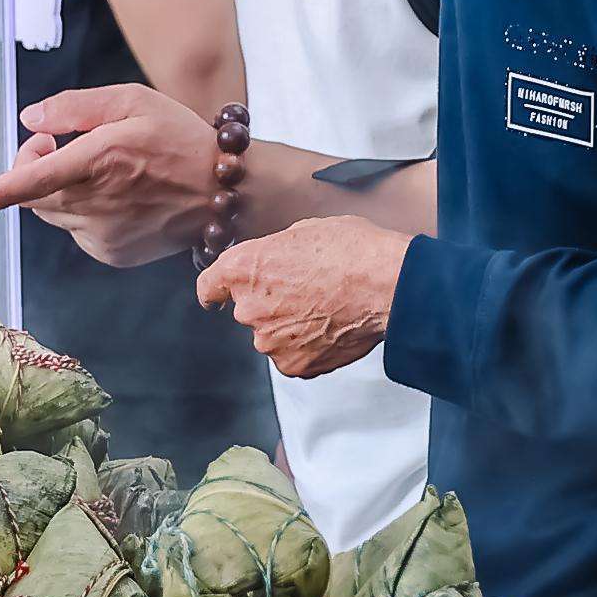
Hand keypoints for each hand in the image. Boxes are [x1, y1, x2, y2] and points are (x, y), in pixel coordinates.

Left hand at [0, 84, 215, 265]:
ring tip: (94, 168)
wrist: (221, 193)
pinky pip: (76, 231)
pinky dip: (81, 213)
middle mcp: (98, 203)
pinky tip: (115, 197)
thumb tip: (30, 120)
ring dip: (57, 190)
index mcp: (100, 161)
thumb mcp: (133, 100)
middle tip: (55, 143)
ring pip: (53, 213)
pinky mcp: (111, 253)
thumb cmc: (178, 139)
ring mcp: (104, 234)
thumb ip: (76, 107)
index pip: (36, 180)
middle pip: (35, 195)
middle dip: (31, 168)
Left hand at [197, 218, 407, 378]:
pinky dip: (308, 347)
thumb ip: (275, 253)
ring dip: (291, 327)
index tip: (217, 298)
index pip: (209, 286)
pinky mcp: (293, 364)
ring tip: (327, 310)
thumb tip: (276, 263)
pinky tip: (331, 328)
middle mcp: (249, 308)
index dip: (215, 292)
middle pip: (248, 310)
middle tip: (308, 292)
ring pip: (272, 335)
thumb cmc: (353, 252)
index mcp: (244, 268)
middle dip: (272, 303)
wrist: (386, 285)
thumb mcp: (304, 232)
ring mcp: (270, 341)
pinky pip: (294, 356)